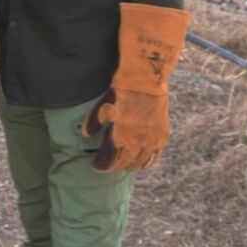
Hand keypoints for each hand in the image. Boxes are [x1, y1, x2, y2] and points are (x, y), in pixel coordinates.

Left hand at [80, 3, 188, 172]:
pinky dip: (148, 162)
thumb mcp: (103, 104)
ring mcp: (152, 140)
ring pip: (142, 163)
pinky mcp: (162, 134)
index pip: (110, 162)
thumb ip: (94, 122)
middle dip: (115, 167)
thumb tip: (84, 135)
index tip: (96, 166)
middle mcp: (138, 143)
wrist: (146, 78)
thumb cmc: (121, 89)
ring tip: (125, 165)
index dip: (102, 166)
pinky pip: (156, 156)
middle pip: (126, 165)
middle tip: (108, 165)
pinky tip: (143, 163)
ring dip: (132, 166)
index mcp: (121, 138)